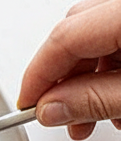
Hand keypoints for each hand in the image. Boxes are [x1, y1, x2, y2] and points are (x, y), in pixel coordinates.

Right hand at [19, 0, 120, 139]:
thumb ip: (95, 100)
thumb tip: (51, 107)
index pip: (65, 37)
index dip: (39, 76)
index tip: (29, 105)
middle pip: (77, 30)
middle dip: (64, 77)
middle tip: (61, 112)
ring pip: (98, 30)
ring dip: (90, 73)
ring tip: (98, 112)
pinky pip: (119, 28)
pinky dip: (114, 60)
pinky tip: (118, 90)